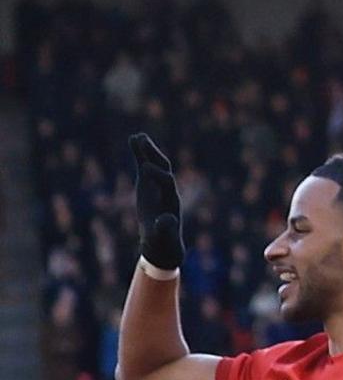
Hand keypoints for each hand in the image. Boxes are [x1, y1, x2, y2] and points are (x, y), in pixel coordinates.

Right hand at [128, 133, 183, 270]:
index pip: (167, 183)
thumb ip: (166, 229)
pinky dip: (139, 155)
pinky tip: (133, 140)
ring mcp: (158, 187)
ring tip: (137, 136)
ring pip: (155, 165)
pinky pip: (145, 167)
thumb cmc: (163, 242)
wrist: (162, 243)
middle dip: (154, 156)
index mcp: (171, 202)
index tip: (144, 168)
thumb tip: (168, 220)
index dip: (157, 175)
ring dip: (147, 151)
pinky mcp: (148, 186)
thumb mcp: (164, 238)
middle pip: (164, 169)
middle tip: (143, 141)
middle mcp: (167, 191)